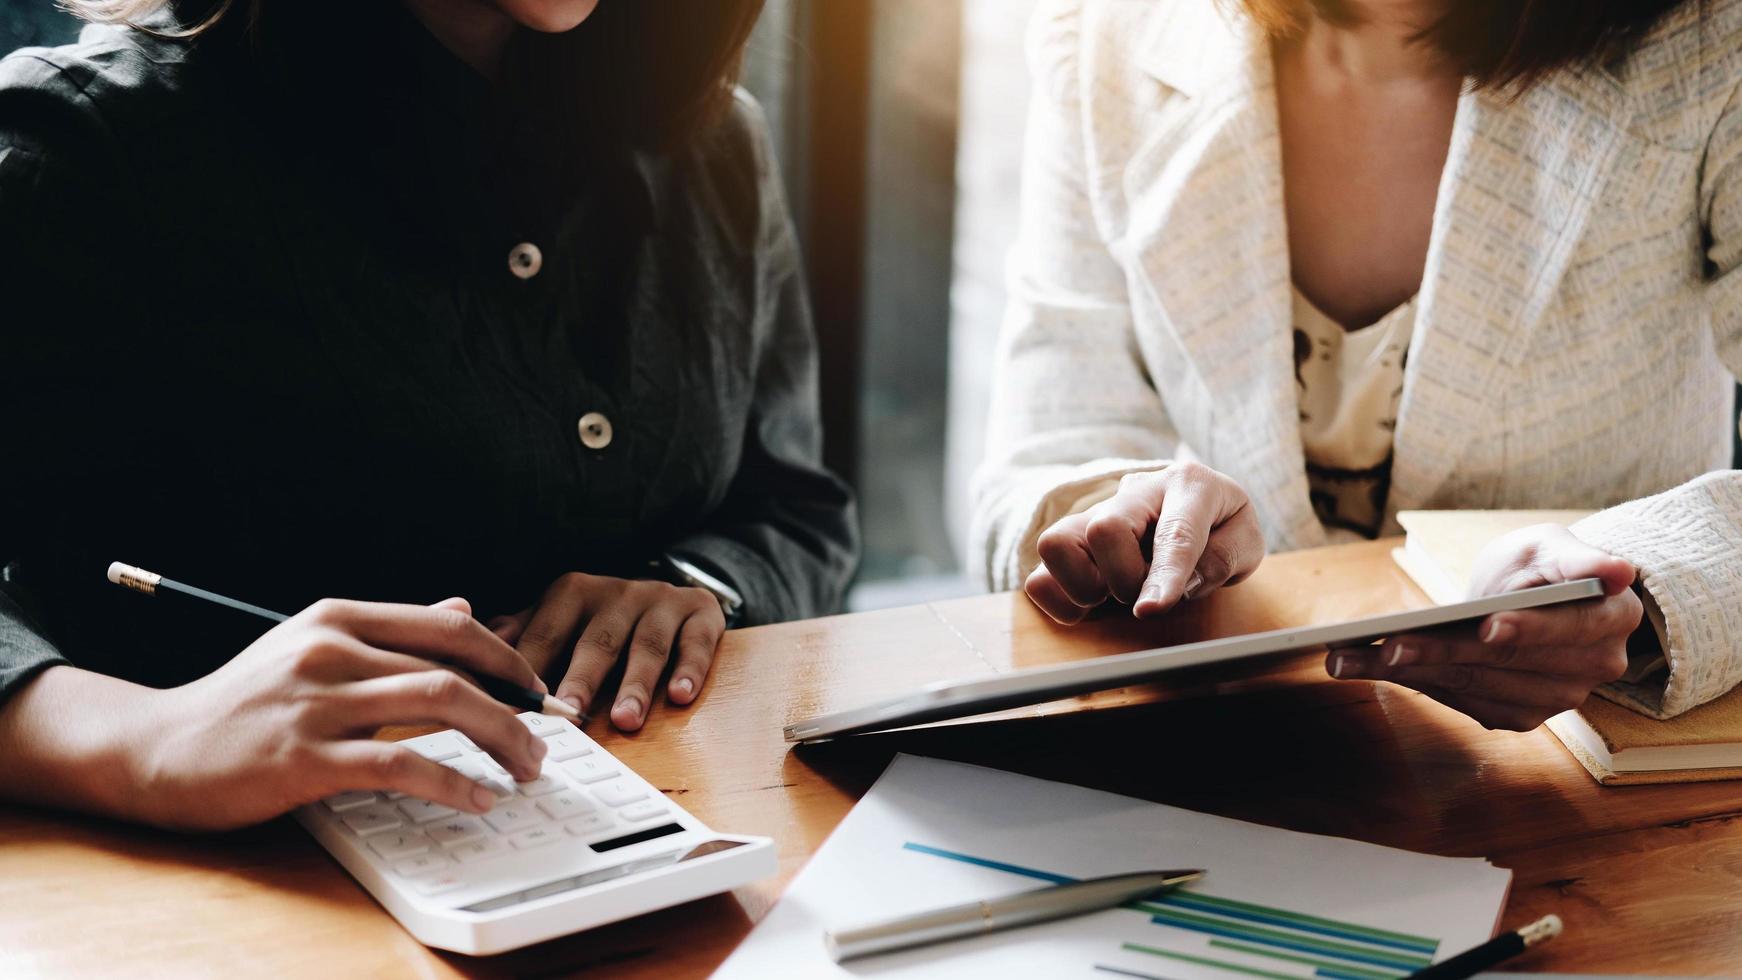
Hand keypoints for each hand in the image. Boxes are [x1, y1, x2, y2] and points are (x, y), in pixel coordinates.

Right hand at [130, 597, 549, 829]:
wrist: (158, 749)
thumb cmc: (244, 703)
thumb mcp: (315, 647)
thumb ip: (392, 632)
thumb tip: (463, 607)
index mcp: (339, 617)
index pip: (450, 627)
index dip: (508, 659)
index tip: (537, 691)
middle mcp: (332, 649)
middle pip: (456, 667)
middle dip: (516, 705)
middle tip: (544, 739)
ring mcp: (318, 701)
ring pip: (441, 705)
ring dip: (500, 738)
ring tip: (525, 767)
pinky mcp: (305, 756)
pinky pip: (400, 763)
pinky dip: (451, 781)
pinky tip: (476, 798)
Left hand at [489, 573, 725, 731]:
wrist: (671, 593)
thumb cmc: (603, 620)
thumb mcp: (558, 620)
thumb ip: (518, 636)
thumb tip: (462, 658)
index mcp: (572, 594)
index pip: (546, 634)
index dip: (529, 671)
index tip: (512, 708)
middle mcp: (616, 593)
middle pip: (597, 640)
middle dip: (582, 678)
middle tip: (568, 714)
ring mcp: (660, 602)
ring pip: (646, 645)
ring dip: (636, 684)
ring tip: (625, 719)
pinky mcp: (700, 614)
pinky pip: (696, 642)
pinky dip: (690, 669)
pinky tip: (680, 696)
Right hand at [1024, 462, 1266, 623]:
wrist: (1191, 505)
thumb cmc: (1220, 525)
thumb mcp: (1246, 539)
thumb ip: (1225, 558)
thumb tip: (1185, 584)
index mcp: (1189, 484)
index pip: (1174, 534)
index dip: (1162, 576)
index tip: (1150, 610)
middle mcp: (1135, 491)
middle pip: (1104, 528)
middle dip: (1125, 579)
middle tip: (1144, 594)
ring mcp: (1094, 513)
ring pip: (1055, 543)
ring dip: (1084, 586)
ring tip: (1113, 593)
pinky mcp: (1069, 541)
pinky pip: (1038, 577)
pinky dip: (1061, 599)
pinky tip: (1092, 601)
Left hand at [1327, 524, 1642, 730]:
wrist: (1531, 596)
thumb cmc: (1541, 564)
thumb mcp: (1553, 545)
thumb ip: (1580, 558)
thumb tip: (1617, 570)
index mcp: (1613, 619)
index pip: (1568, 629)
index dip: (1527, 629)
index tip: (1488, 626)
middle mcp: (1594, 667)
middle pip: (1509, 663)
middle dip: (1444, 651)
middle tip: (1391, 642)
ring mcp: (1558, 697)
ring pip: (1477, 686)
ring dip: (1413, 671)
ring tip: (1355, 656)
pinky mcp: (1520, 714)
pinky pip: (1462, 702)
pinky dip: (1414, 683)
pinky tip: (1369, 667)